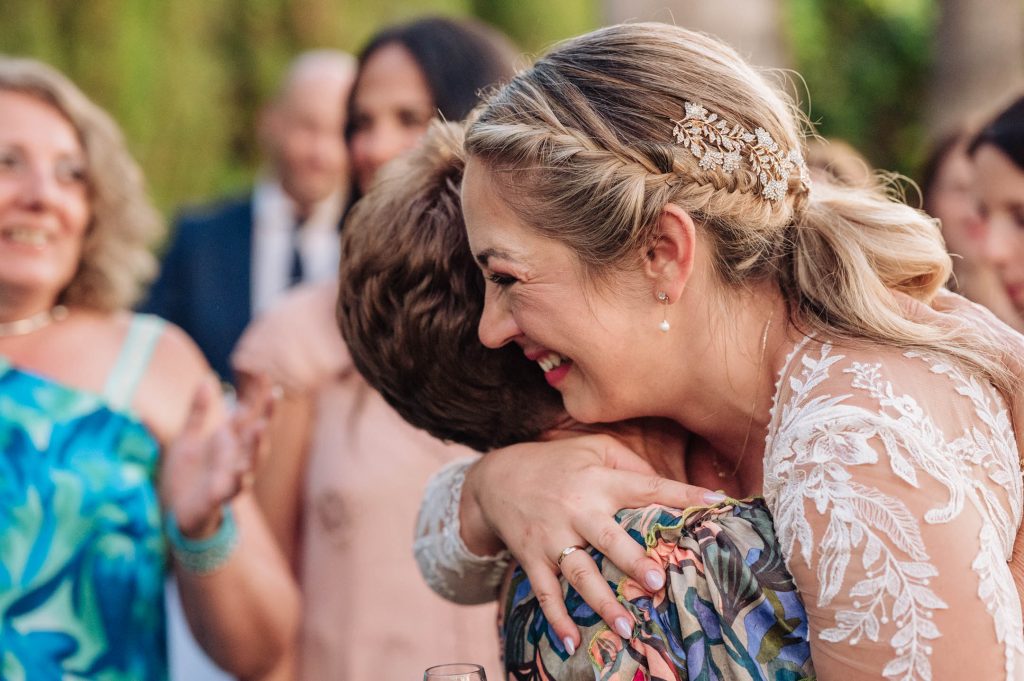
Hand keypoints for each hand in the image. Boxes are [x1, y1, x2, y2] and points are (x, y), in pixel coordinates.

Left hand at [162, 374, 273, 537]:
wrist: (176, 514)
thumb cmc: (186, 476)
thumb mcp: (188, 438)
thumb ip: (198, 411)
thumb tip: (207, 378)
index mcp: (228, 443)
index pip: (248, 416)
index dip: (257, 396)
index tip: (264, 373)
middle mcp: (235, 458)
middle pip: (256, 436)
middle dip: (266, 417)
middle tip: (274, 396)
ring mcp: (229, 478)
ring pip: (250, 462)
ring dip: (256, 447)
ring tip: (259, 429)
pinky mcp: (216, 498)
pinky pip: (229, 491)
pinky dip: (236, 483)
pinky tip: (241, 475)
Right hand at [462, 434, 720, 651]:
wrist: (496, 478)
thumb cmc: (557, 463)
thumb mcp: (594, 448)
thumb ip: (631, 463)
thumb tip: (669, 488)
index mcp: (598, 480)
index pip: (645, 486)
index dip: (681, 493)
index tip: (716, 502)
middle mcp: (576, 509)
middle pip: (607, 538)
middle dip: (631, 561)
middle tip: (657, 582)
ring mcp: (551, 537)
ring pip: (578, 574)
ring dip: (601, 602)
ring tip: (626, 627)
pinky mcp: (531, 558)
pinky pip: (544, 592)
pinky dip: (556, 619)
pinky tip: (571, 642)